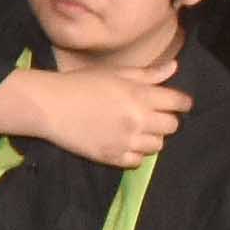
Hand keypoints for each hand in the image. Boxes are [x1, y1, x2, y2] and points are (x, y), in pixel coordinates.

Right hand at [0, 60, 191, 167]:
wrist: (49, 105)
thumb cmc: (82, 83)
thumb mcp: (116, 73)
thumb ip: (148, 73)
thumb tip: (174, 67)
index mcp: (142, 95)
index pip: (180, 103)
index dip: (180, 102)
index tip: (174, 103)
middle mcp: (139, 119)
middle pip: (173, 126)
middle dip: (166, 120)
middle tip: (151, 116)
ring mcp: (127, 141)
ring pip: (157, 145)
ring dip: (151, 138)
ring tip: (136, 130)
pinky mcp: (112, 157)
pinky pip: (137, 161)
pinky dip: (134, 154)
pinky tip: (123, 143)